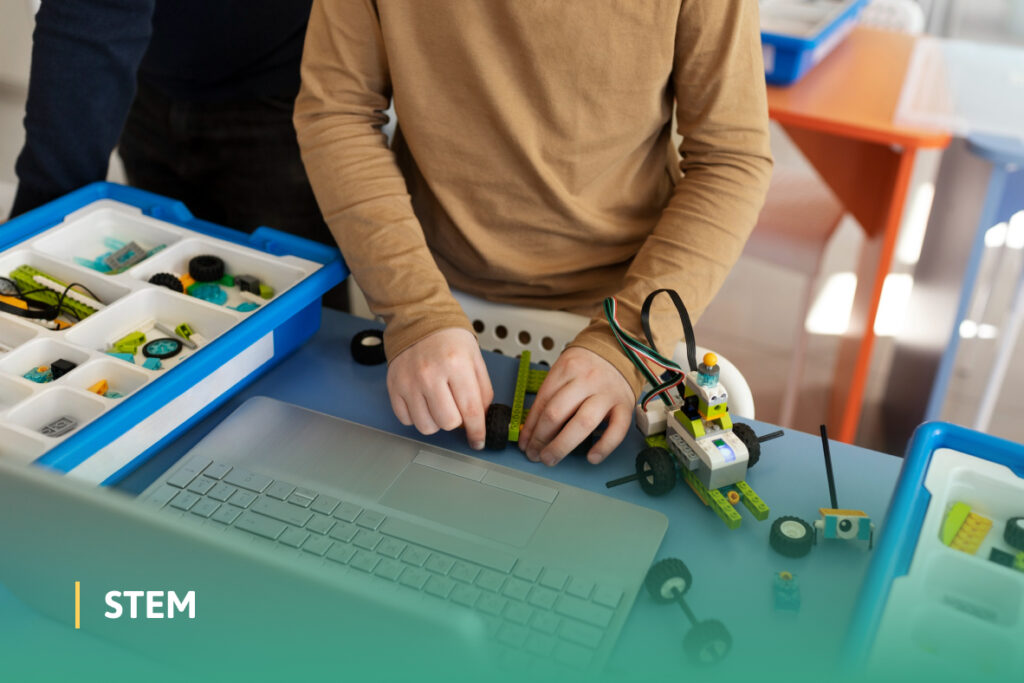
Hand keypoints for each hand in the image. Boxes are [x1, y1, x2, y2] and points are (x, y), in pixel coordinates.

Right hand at [386, 328, 493, 449]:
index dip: (477, 432)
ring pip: (426, 426)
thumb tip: (481, 418)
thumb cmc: (449, 338)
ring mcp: (409, 382)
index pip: (470, 411)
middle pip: (448, 422)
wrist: (418, 320)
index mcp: (456, 365)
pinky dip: (417, 416)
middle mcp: (430, 374)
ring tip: (439, 404)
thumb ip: (483, 390)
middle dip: (457, 421)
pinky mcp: (394, 387)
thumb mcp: (475, 358)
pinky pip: (407, 420)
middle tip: (456, 407)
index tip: (477, 440)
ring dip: (436, 421)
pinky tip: (423, 401)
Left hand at [518, 347, 633, 465]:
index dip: (530, 427)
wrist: (621, 350)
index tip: (524, 444)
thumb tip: (533, 428)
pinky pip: (616, 430)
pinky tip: (591, 458)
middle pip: (557, 413)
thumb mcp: (565, 369)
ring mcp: (606, 393)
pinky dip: (604, 446)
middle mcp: (586, 380)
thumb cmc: (589, 365)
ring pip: (582, 422)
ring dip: (562, 445)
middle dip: (541, 439)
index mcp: (566, 369)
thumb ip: (552, 394)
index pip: (542, 402)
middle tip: (534, 455)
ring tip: (551, 458)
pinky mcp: (625, 406)